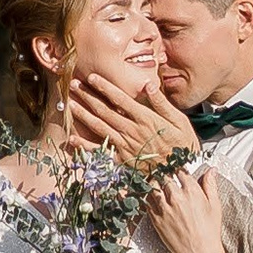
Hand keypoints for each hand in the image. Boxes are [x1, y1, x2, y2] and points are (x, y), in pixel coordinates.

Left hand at [66, 63, 192, 172]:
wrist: (182, 174)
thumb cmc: (183, 146)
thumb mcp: (180, 121)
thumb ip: (162, 103)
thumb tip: (148, 85)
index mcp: (146, 119)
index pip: (120, 99)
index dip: (105, 87)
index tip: (92, 77)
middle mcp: (132, 131)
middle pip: (105, 111)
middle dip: (88, 96)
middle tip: (73, 84)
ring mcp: (125, 146)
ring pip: (99, 127)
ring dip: (83, 115)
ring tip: (69, 104)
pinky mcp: (122, 161)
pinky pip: (100, 152)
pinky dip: (85, 146)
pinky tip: (72, 139)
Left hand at [144, 157, 230, 252]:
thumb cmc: (209, 231)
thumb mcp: (214, 206)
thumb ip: (210, 185)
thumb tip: (211, 171)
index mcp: (192, 191)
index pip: (179, 171)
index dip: (176, 169)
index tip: (175, 170)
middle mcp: (176, 197)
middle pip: (163, 177)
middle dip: (163, 175)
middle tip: (162, 174)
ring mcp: (164, 208)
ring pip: (152, 187)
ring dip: (153, 183)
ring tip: (155, 183)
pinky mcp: (156, 219)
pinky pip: (146, 203)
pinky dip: (146, 197)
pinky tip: (148, 196)